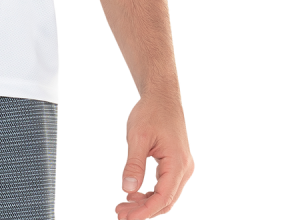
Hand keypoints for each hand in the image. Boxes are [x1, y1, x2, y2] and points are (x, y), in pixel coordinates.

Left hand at [115, 93, 193, 217]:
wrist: (163, 96)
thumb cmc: (151, 112)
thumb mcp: (138, 137)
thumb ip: (134, 164)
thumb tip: (127, 189)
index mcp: (178, 163)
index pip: (163, 198)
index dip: (144, 212)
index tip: (126, 219)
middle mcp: (184, 169)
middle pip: (165, 201)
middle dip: (142, 211)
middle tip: (119, 214)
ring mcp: (182, 167)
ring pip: (165, 196)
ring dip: (145, 204)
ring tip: (123, 206)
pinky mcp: (177, 165)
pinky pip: (165, 186)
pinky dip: (150, 193)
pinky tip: (133, 194)